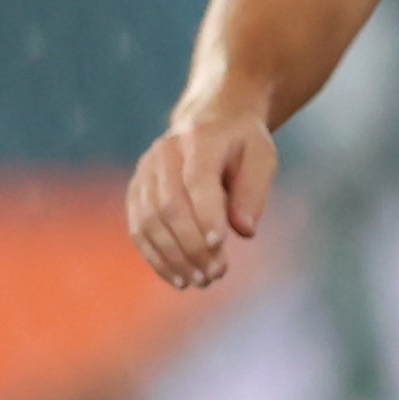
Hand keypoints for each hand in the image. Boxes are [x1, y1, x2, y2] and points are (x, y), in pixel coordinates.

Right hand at [127, 107, 275, 292]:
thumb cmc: (242, 142)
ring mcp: (144, 172)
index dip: (205, 216)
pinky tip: (176, 277)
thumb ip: (254, 191)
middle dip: (191, 245)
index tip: (219, 247)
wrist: (211, 118)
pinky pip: (138, 227)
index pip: (196, 182)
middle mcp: (163, 155)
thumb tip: (244, 231)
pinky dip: (155, 255)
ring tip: (199, 282)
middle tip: (215, 274)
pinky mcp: (136, 190)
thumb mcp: (262, 156)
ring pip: (149, 220)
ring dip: (172, 256)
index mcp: (198, 141)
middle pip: (169, 206)